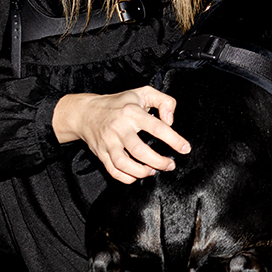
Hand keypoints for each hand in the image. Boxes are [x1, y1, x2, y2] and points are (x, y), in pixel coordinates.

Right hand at [53, 87, 189, 183]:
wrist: (86, 112)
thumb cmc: (119, 103)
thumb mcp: (143, 93)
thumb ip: (164, 101)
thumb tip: (170, 120)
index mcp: (132, 112)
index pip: (157, 128)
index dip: (174, 140)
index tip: (185, 148)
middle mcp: (119, 128)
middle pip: (140, 150)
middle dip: (158, 161)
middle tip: (170, 164)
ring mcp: (108, 142)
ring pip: (124, 164)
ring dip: (142, 172)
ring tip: (153, 170)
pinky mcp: (101, 153)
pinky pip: (113, 171)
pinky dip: (127, 178)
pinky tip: (138, 175)